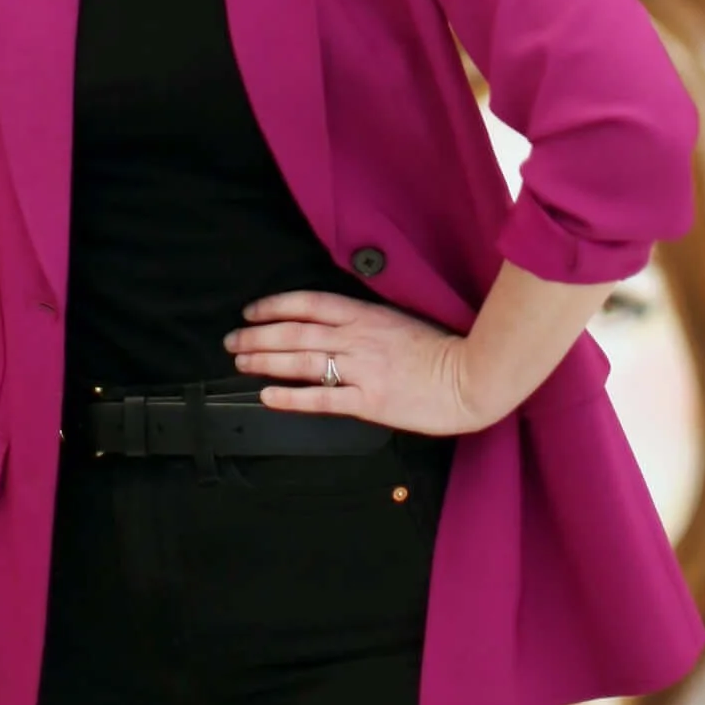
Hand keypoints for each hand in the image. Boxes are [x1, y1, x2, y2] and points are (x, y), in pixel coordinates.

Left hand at [224, 289, 492, 434]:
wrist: (472, 376)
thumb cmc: (441, 350)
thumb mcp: (400, 322)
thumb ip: (366, 324)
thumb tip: (333, 326)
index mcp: (366, 315)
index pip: (309, 303)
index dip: (275, 306)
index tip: (251, 311)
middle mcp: (358, 337)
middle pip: (296, 332)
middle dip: (258, 335)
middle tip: (232, 340)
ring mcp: (362, 369)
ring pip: (302, 361)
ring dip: (266, 361)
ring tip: (241, 362)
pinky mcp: (369, 400)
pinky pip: (321, 398)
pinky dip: (291, 397)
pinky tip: (268, 396)